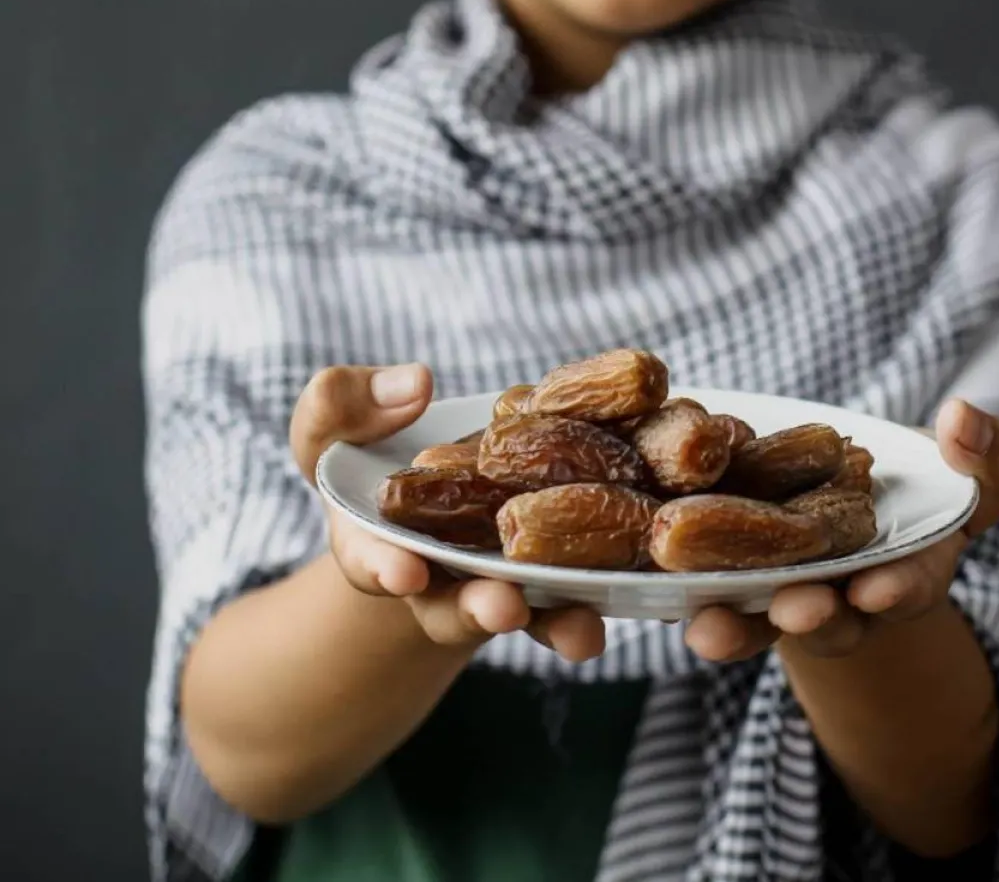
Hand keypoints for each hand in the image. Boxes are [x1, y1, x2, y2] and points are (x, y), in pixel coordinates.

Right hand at [290, 364, 606, 662]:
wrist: (435, 478)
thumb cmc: (372, 446)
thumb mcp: (337, 422)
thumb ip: (343, 403)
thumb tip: (415, 384)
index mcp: (379, 545)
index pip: (375, 560)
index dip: (385, 567)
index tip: (401, 571)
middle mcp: (444, 579)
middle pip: (458, 604)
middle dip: (480, 608)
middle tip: (501, 607)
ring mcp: (503, 579)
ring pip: (529, 611)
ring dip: (556, 622)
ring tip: (584, 631)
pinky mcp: (556, 568)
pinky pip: (581, 586)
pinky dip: (607, 592)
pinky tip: (644, 594)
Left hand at [684, 398, 998, 663]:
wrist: (857, 502)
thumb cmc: (929, 487)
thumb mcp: (974, 472)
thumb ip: (991, 454)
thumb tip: (961, 416)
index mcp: (906, 572)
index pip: (906, 584)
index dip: (897, 589)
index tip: (879, 590)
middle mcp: (841, 596)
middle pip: (826, 615)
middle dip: (812, 614)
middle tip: (796, 610)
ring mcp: (781, 593)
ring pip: (757, 617)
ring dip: (735, 624)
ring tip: (707, 627)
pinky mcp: (728, 577)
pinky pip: (706, 592)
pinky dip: (682, 594)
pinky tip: (654, 589)